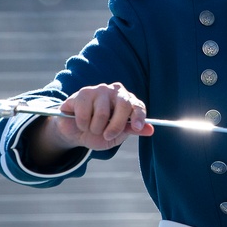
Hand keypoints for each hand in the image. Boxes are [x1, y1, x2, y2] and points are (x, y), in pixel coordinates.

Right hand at [34, 83, 153, 159]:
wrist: (76, 132)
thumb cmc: (100, 132)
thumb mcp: (117, 135)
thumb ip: (132, 130)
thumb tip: (150, 130)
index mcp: (127, 101)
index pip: (137, 105)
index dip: (138, 116)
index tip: (136, 127)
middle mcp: (115, 91)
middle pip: (123, 106)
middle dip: (115, 126)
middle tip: (107, 136)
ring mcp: (99, 90)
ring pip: (102, 113)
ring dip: (95, 128)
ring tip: (91, 128)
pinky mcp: (82, 93)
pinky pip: (84, 113)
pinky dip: (82, 124)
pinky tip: (81, 122)